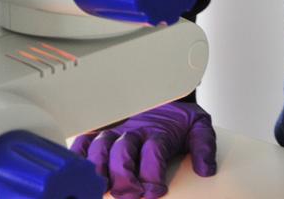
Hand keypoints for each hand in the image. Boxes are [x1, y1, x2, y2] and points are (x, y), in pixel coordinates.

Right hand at [69, 100, 216, 197]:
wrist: (164, 95)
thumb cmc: (177, 120)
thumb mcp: (198, 125)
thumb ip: (204, 144)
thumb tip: (205, 169)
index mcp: (158, 130)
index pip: (154, 151)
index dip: (152, 174)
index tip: (154, 192)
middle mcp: (135, 131)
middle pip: (123, 150)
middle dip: (125, 175)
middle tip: (131, 194)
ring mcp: (116, 131)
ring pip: (101, 145)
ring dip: (99, 166)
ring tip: (102, 187)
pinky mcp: (101, 132)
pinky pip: (84, 141)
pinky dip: (78, 153)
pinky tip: (78, 168)